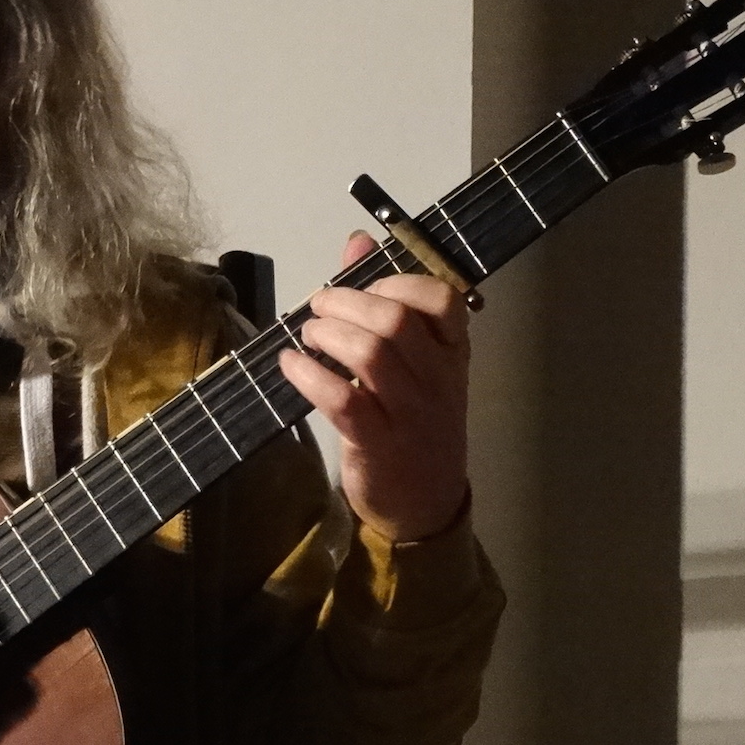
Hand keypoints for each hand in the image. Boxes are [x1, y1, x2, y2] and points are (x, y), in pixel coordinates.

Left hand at [277, 231, 470, 544]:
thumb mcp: (413, 362)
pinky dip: (309, 375)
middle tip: (319, 307)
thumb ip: (385, 298)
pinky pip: (342, 400)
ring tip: (308, 335)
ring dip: (327, 335)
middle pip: (395, 321)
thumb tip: (356, 241)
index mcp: (452, 352)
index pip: (442, 298)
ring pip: (371, 355)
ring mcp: (410, 414)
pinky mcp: (377, 445)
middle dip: (346, 303)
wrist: (424, 503)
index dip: (395, 282)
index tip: (366, 289)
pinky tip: (291, 365)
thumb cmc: (412, 421)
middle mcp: (438, 380)